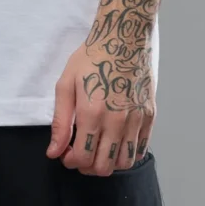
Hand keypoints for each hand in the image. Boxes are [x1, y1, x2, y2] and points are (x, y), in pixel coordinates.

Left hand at [46, 38, 153, 173]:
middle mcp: (117, 121)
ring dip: (108, 163)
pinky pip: (141, 149)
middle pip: (103, 167)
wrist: (124, 38)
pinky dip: (127, 154)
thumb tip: (54, 151)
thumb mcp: (66, 85)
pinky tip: (116, 143)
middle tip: (80, 152)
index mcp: (92, 113)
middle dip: (87, 166)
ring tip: (99, 149)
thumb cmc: (92, 58)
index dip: (70, 162)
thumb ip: (60, 122)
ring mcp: (136, 120)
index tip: (66, 153)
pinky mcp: (150, 116)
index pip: (82, 158)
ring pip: (124, 163)